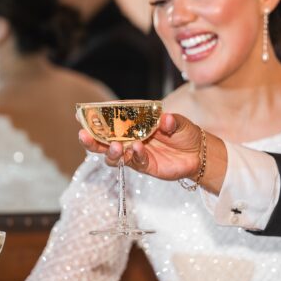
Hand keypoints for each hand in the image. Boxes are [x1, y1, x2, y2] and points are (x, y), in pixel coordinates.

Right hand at [78, 112, 227, 191]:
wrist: (199, 154)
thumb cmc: (184, 132)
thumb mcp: (180, 122)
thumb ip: (171, 121)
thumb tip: (165, 120)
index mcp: (133, 121)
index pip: (111, 117)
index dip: (95, 115)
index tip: (81, 114)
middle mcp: (130, 137)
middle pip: (104, 139)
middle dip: (92, 138)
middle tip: (84, 135)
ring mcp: (135, 152)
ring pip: (113, 155)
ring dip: (110, 151)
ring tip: (115, 146)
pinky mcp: (144, 166)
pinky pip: (134, 162)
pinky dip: (134, 156)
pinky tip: (138, 149)